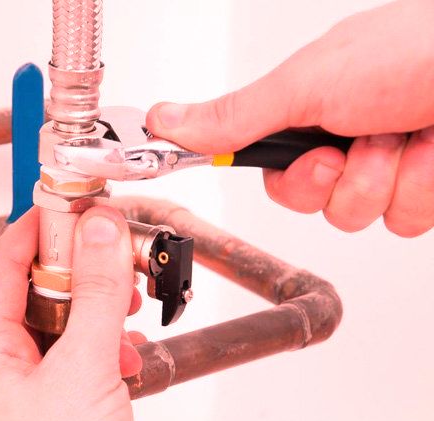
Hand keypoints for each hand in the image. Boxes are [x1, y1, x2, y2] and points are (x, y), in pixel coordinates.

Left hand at [0, 207, 143, 420]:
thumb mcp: (84, 371)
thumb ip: (96, 295)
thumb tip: (97, 230)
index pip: (3, 263)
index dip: (35, 225)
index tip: (71, 202)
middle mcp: (2, 369)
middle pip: (36, 290)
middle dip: (80, 269)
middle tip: (116, 252)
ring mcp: (30, 393)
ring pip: (62, 326)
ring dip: (98, 309)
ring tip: (129, 304)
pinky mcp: (59, 412)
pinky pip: (78, 360)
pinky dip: (106, 347)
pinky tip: (129, 355)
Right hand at [147, 0, 433, 236]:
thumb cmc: (414, 50)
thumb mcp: (306, 85)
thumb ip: (234, 116)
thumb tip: (163, 120)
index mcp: (312, 109)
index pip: (274, 172)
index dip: (291, 178)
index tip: (312, 157)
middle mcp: (348, 137)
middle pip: (316, 202)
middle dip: (342, 179)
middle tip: (362, 139)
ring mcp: (392, 162)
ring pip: (363, 216)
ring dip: (387, 179)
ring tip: (409, 135)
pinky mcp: (428, 185)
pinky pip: (407, 220)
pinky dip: (423, 187)